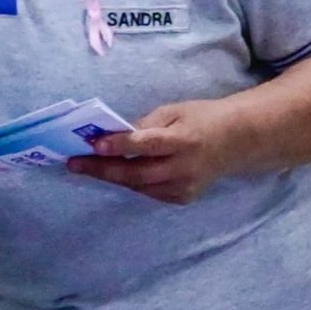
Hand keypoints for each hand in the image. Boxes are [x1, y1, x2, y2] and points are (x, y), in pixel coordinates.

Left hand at [68, 100, 252, 203]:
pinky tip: (117, 172)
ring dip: (112, 176)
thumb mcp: (174, 111)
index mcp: (184, 139)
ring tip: (87, 166)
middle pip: (137, 173)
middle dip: (103, 169)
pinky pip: (149, 192)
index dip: (121, 145)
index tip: (96, 144)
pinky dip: (132, 182)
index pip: (148, 144)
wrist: (235, 141)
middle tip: (74, 163)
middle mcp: (185, 167)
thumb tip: (114, 136)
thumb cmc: (200, 119)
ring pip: (139, 186)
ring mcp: (184, 187)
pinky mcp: (183, 198)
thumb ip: (145, 125)